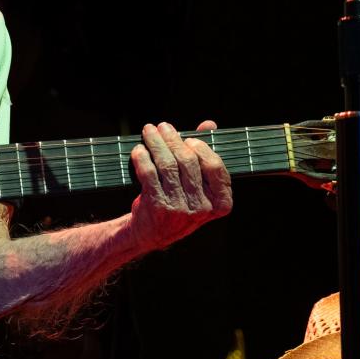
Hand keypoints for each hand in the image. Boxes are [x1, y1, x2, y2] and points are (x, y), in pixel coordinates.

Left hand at [127, 120, 231, 254]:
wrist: (151, 233)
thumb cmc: (178, 202)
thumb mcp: (197, 185)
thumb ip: (204, 154)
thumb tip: (209, 124)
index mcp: (220, 204)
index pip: (216, 168)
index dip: (202, 148)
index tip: (189, 139)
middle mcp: (202, 208)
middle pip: (188, 161)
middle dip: (174, 139)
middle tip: (163, 127)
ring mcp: (180, 209)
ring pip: (168, 165)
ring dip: (156, 143)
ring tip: (149, 131)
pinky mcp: (158, 206)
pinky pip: (149, 174)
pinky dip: (142, 158)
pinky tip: (139, 149)